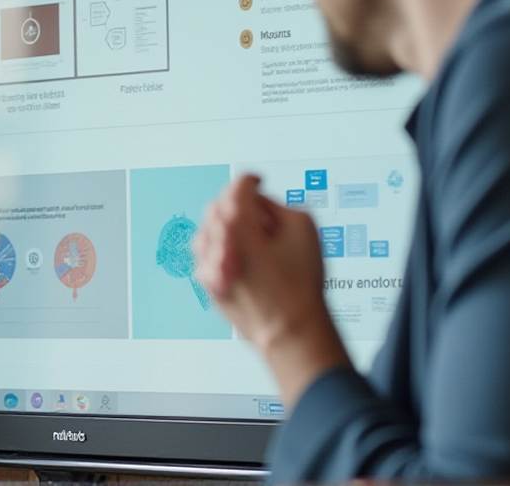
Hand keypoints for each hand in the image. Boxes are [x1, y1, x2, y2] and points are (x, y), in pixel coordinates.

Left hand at [193, 175, 350, 403]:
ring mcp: (207, 263)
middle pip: (218, 206)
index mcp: (239, 224)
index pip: (237, 188)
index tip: (257, 182)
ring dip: (226, 225)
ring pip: (208, 229)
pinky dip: (220, 247)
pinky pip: (206, 253)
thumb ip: (279, 205)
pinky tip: (241, 256)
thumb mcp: (303, 228)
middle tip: (259, 213)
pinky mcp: (206, 281)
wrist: (288, 328)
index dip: (251, 181)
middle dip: (237, 204)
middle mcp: (216, 241)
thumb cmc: (298, 286)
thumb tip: (261, 205)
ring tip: (253, 238)